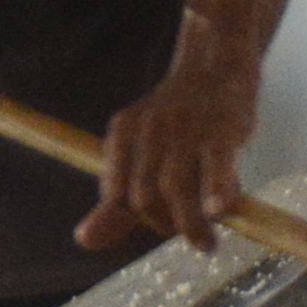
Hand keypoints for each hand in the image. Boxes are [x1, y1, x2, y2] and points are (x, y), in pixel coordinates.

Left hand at [80, 25, 263, 255]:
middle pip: (144, 197)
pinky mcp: (222, 131)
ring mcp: (185, 131)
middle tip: (192, 235)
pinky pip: (214, 167)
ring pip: (176, 189)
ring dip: (190, 225)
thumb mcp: (141, 152)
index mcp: (123, 133)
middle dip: (165, 225)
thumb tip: (84, 242)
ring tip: (206, 244)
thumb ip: (116, 200)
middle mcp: (148, 131)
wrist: (216, 62)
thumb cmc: (181, 116)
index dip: (140, 217)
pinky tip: (218, 213)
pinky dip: (214, 193)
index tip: (164, 225)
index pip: (118, 194)